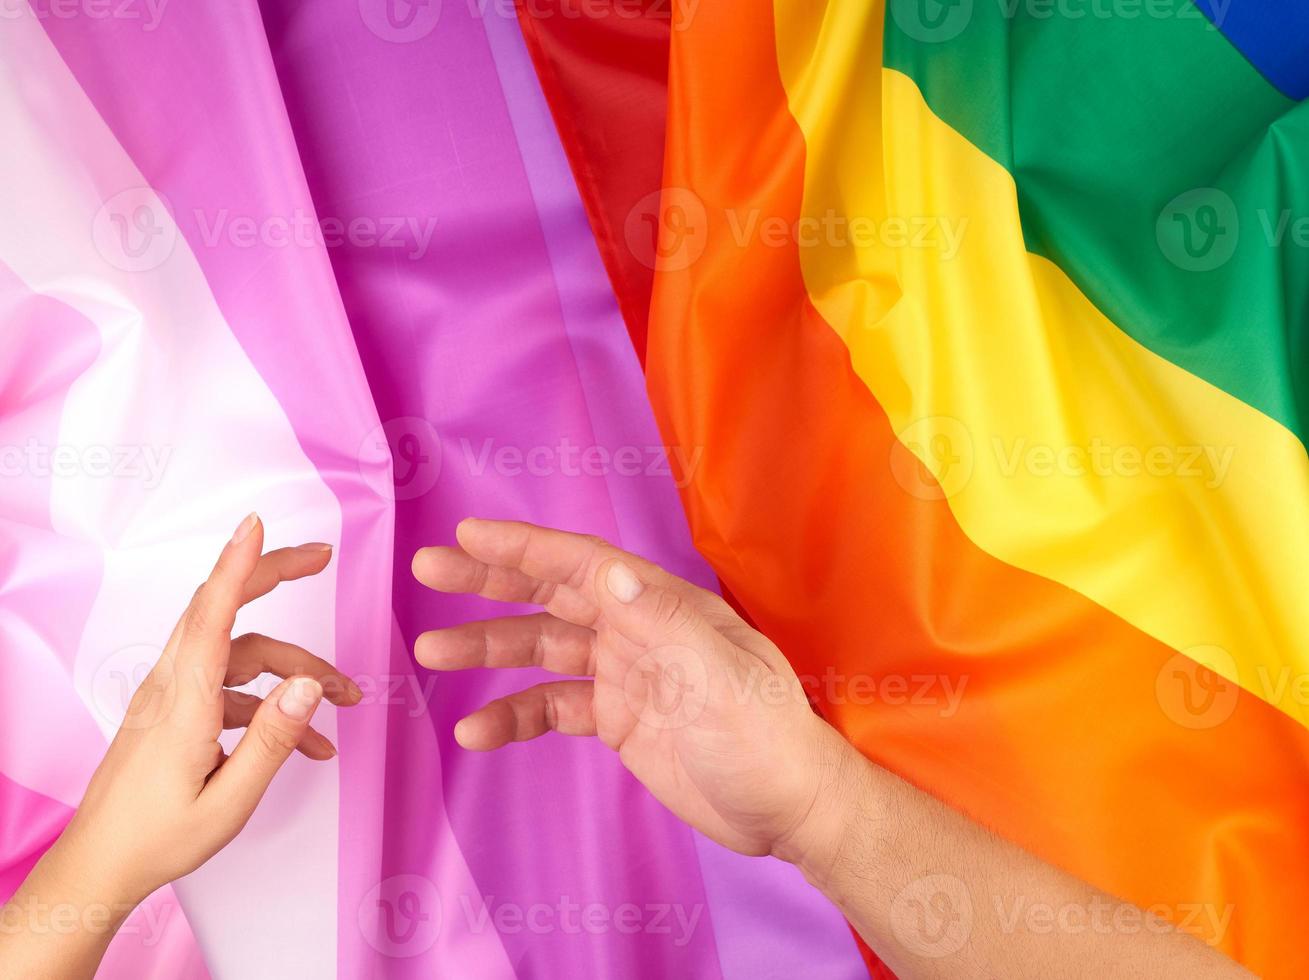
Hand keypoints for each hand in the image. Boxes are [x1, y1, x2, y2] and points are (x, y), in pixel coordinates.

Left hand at [49, 513, 360, 908]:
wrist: (101, 866)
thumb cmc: (158, 839)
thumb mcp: (229, 801)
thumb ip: (272, 740)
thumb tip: (308, 686)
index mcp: (183, 703)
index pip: (210, 615)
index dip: (237, 564)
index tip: (256, 524)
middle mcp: (173, 687)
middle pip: (224, 609)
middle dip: (273, 574)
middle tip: (322, 556)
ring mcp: (172, 697)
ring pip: (242, 654)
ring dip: (295, 667)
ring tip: (344, 699)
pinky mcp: (176, 712)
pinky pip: (232, 689)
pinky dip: (272, 704)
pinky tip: (310, 743)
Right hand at [412, 518, 857, 860]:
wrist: (785, 808)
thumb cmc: (766, 737)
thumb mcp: (721, 678)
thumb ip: (665, 625)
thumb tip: (613, 573)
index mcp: (662, 607)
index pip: (583, 564)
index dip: (525, 547)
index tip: (468, 535)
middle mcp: (637, 630)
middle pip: (551, 595)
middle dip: (489, 582)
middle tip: (427, 572)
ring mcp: (624, 674)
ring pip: (541, 649)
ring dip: (488, 649)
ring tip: (431, 652)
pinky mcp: (617, 718)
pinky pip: (552, 707)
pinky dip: (514, 715)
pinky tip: (476, 731)